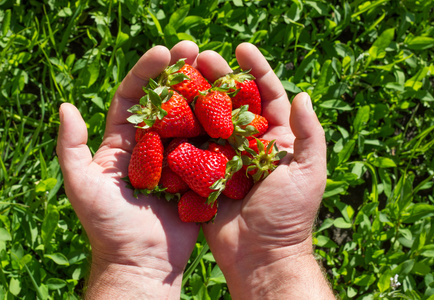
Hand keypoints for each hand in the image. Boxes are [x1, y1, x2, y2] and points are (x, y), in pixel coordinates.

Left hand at [56, 41, 202, 298]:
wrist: (143, 262)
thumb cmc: (110, 227)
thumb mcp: (83, 186)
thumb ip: (71, 148)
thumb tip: (65, 106)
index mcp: (124, 143)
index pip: (134, 97)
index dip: (146, 73)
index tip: (163, 52)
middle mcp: (152, 145)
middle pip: (166, 102)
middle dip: (179, 74)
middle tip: (195, 50)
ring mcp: (178, 159)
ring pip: (191, 120)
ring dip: (202, 94)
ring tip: (218, 71)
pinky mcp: (198, 174)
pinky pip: (209, 146)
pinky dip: (220, 127)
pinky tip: (234, 107)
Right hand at [198, 43, 333, 297]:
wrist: (260, 256)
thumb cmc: (289, 215)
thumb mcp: (309, 172)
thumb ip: (309, 134)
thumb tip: (302, 95)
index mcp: (277, 140)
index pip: (267, 96)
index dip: (256, 69)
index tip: (241, 48)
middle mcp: (250, 144)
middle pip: (233, 102)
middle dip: (219, 76)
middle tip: (201, 55)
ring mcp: (225, 158)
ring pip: (210, 120)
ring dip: (197, 96)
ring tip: (180, 74)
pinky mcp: (204, 174)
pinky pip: (192, 146)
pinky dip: (182, 128)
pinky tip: (168, 108)